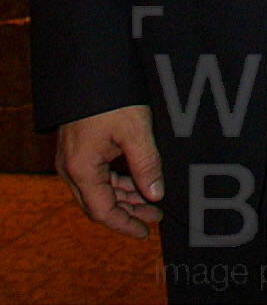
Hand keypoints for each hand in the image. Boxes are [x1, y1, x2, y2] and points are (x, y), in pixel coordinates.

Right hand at [55, 105, 162, 237]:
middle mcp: (72, 169)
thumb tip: (155, 195)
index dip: (125, 224)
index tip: (145, 232)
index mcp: (82, 169)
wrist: (90, 73)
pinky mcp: (80, 152)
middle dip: (128, 213)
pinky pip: (98, 177)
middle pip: (99, 204)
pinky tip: (138, 184)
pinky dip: (118, 184)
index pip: (102, 211)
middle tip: (155, 216)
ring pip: (99, 191)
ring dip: (125, 199)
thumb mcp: (136, 130)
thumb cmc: (111, 99)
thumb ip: (146, 164)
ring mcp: (74, 161)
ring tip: (152, 202)